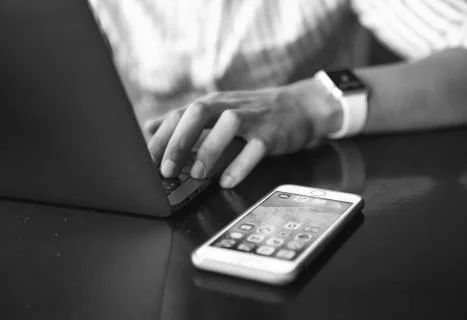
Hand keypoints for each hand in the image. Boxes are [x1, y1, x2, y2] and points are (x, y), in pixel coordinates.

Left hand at [147, 78, 341, 187]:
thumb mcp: (218, 112)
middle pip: (198, 114)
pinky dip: (241, 165)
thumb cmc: (253, 114)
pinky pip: (255, 147)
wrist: (300, 107)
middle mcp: (228, 106)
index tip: (145, 163)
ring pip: (228, 125)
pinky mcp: (272, 132)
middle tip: (165, 170)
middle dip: (178, 142)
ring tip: (196, 174)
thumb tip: (149, 128)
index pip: (179, 115)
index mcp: (212, 103)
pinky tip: (228, 181)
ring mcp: (253, 117)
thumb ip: (186, 122)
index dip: (160, 139)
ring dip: (208, 150)